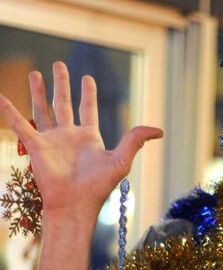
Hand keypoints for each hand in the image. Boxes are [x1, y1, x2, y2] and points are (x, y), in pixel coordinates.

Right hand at [0, 61, 161, 220]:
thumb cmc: (98, 186)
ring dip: (38, 91)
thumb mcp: (121, 160)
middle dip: (61, 84)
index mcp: (89, 137)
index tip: (87, 78)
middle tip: (58, 65)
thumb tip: (159, 129)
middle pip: (63, 103)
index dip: (87, 93)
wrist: (74, 204)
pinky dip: (10, 111)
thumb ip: (135, 140)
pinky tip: (1, 97)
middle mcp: (68, 136)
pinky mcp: (35, 147)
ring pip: (42, 109)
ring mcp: (51, 140)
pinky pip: (20, 125)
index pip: (87, 108)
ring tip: (34, 72)